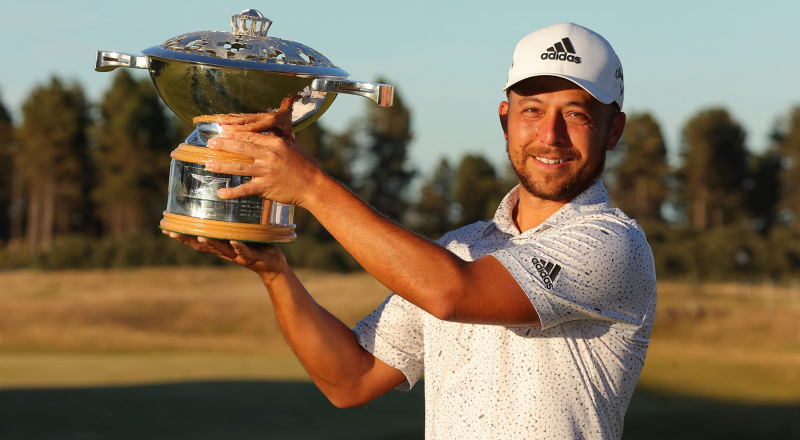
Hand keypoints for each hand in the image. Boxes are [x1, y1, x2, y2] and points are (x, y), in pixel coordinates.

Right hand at [164, 231, 287, 279]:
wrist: (272, 263)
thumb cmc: (254, 244)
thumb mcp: (238, 231)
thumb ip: (228, 222)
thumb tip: (220, 200)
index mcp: (219, 243)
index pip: (196, 238)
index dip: (181, 234)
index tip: (166, 227)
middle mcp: (224, 250)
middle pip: (202, 246)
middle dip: (188, 239)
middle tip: (173, 233)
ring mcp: (236, 255)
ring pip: (220, 249)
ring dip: (210, 243)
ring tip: (201, 236)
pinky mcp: (250, 256)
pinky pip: (243, 250)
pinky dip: (238, 245)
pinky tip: (233, 240)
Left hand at [205, 115, 325, 207]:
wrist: (314, 186)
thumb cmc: (306, 166)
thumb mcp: (294, 146)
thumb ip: (281, 138)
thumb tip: (273, 130)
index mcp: (275, 143)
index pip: (250, 136)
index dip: (234, 134)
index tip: (222, 133)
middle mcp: (270, 155)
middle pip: (241, 148)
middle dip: (223, 145)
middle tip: (210, 144)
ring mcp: (267, 172)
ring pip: (239, 167)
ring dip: (222, 166)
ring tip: (208, 165)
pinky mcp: (266, 187)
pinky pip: (245, 189)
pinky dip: (232, 192)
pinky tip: (221, 193)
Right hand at [214, 95, 297, 136]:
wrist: (289, 112)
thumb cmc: (288, 126)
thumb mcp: (288, 132)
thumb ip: (282, 138)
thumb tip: (278, 145)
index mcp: (271, 121)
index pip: (254, 127)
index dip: (241, 130)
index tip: (230, 133)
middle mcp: (263, 116)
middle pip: (245, 121)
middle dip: (232, 124)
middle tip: (220, 128)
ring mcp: (258, 114)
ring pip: (243, 117)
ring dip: (230, 119)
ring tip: (218, 121)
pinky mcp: (255, 114)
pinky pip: (243, 116)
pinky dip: (233, 117)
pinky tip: (224, 118)